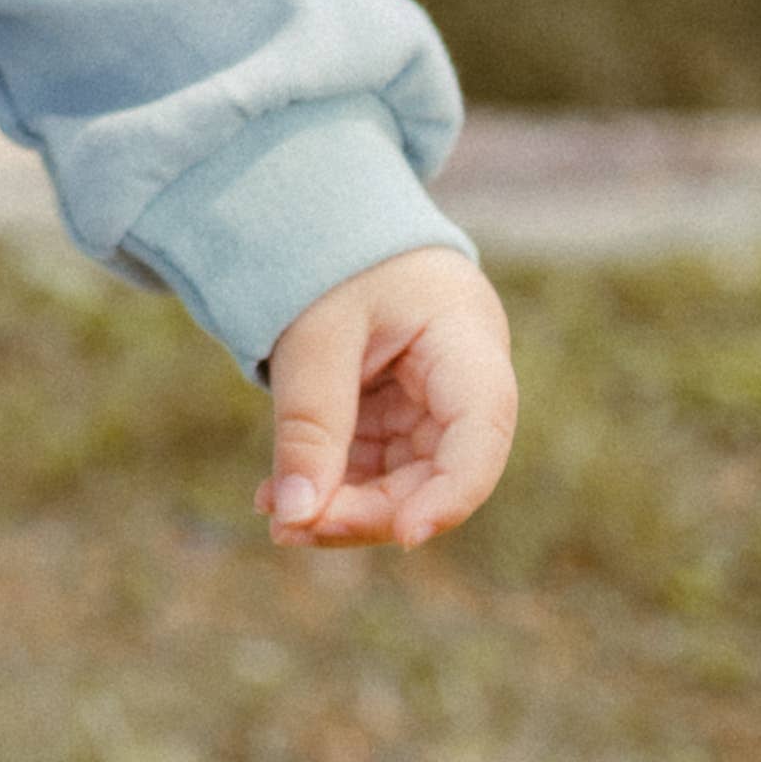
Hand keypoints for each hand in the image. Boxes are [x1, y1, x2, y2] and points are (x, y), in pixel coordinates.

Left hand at [260, 246, 516, 550]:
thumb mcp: (314, 336)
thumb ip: (309, 424)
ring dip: (344, 509)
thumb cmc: (333, 260)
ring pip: (405, 483)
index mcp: (467, 342)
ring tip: (278, 519)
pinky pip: (374, 468)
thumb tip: (294, 518)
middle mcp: (464, 383)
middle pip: (438, 473)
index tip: (406, 537)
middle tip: (294, 529)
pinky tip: (280, 499)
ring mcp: (432, 404)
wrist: (329, 224)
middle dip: (370, 513)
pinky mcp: (398, 416)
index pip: (481, 432)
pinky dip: (331, 486)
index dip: (452, 495)